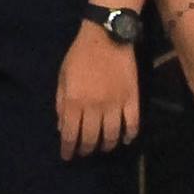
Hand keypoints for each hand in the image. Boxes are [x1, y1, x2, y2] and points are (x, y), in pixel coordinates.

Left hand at [56, 23, 141, 158]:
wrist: (107, 36)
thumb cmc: (80, 55)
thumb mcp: (62, 76)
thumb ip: (60, 103)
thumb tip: (61, 127)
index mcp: (74, 101)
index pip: (70, 134)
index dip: (68, 149)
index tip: (68, 157)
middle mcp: (94, 107)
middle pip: (91, 138)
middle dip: (86, 150)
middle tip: (85, 152)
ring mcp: (115, 104)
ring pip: (112, 135)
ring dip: (107, 145)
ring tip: (103, 147)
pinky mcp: (132, 99)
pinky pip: (133, 124)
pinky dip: (129, 135)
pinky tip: (125, 139)